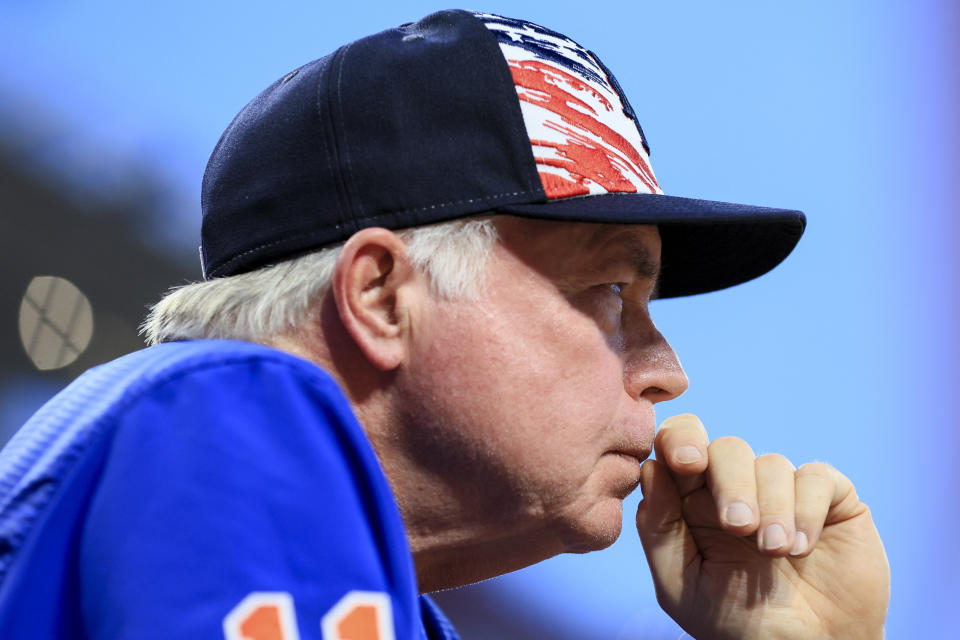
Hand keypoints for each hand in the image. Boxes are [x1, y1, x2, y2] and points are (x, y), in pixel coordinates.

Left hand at [635, 414, 888, 639]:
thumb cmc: (735, 620)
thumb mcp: (681, 582)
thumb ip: (659, 527)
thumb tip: (651, 468)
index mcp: (691, 499)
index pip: (678, 442)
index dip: (681, 439)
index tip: (687, 463)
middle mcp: (735, 485)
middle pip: (726, 448)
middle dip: (730, 484)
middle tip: (738, 527)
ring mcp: (782, 489)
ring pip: (771, 463)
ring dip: (772, 508)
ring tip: (775, 552)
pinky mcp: (829, 497)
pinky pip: (816, 476)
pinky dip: (807, 510)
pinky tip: (803, 546)